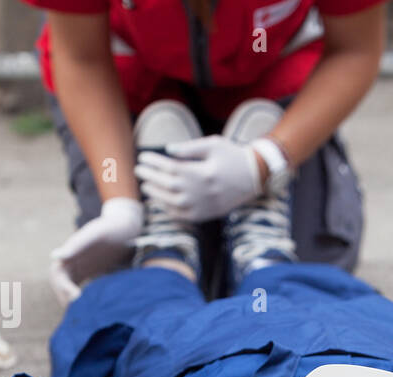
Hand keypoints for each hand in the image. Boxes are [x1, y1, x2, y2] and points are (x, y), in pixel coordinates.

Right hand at [49, 197, 143, 305]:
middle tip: (82, 314)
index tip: (77, 300)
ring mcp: (79, 268)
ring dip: (74, 302)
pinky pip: (80, 289)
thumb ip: (75, 245)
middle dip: (68, 299)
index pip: (58, 276)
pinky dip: (84, 300)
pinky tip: (94, 310)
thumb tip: (54, 256)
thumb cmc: (109, 228)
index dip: (64, 289)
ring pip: (69, 290)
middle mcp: (70, 262)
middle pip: (61, 286)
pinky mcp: (88, 273)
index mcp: (68, 254)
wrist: (124, 227)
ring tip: (87, 316)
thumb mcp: (93, 234)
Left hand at [134, 136, 263, 222]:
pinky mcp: (204, 215)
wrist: (254, 178)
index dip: (153, 162)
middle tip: (139, 169)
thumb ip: (189, 148)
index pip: (169, 168)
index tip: (143, 156)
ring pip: (170, 202)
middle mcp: (200, 192)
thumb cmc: (232, 157)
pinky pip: (180, 215)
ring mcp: (201, 206)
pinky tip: (160, 201)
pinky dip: (167, 209)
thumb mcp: (213, 144)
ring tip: (146, 185)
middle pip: (166, 185)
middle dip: (149, 176)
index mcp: (201, 173)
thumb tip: (167, 150)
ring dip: (155, 193)